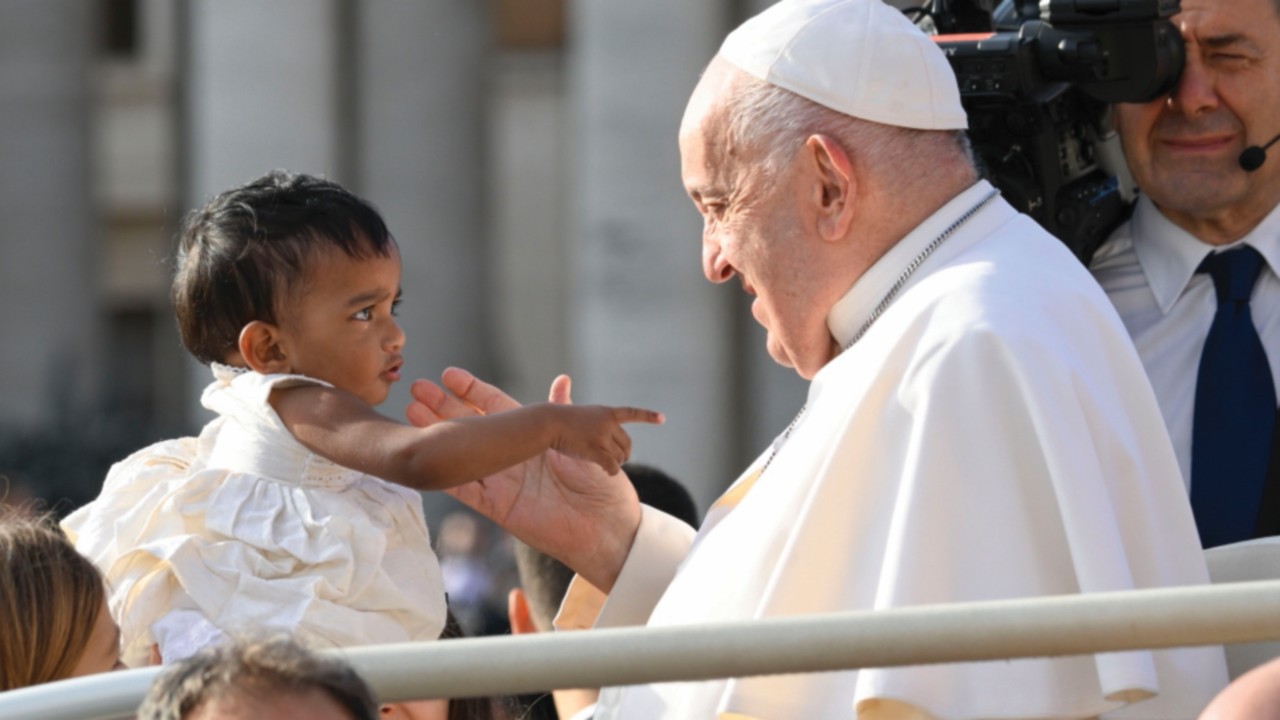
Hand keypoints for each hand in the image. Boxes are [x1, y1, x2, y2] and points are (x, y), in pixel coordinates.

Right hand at [407, 368, 642, 591]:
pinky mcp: (497, 507)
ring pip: (462, 454)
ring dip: (436, 435)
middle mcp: (511, 456)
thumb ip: (564, 413)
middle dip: (443, 407)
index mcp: (531, 438)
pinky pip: (466, 490)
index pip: (495, 407)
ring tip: (412, 413)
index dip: (471, 391)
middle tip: (418, 388)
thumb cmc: (600, 485)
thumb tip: (562, 380)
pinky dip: (447, 475)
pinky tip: (424, 457)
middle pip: (470, 426)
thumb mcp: (584, 442)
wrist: (608, 528)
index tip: (449, 375)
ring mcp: (501, 481)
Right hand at [547, 403, 663, 475]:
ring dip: (615, 464)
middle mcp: (608, 423)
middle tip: (616, 460)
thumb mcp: (573, 409)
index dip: (647, 416)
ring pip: (619, 457)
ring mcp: (602, 436)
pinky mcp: (596, 449)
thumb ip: (582, 412)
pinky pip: (612, 465)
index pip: (631, 413)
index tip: (662, 419)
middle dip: (624, 454)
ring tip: (604, 464)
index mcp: (606, 412)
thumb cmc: (557, 417)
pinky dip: (612, 471)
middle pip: (627, 444)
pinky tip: (608, 472)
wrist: (548, 422)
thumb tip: (566, 384)